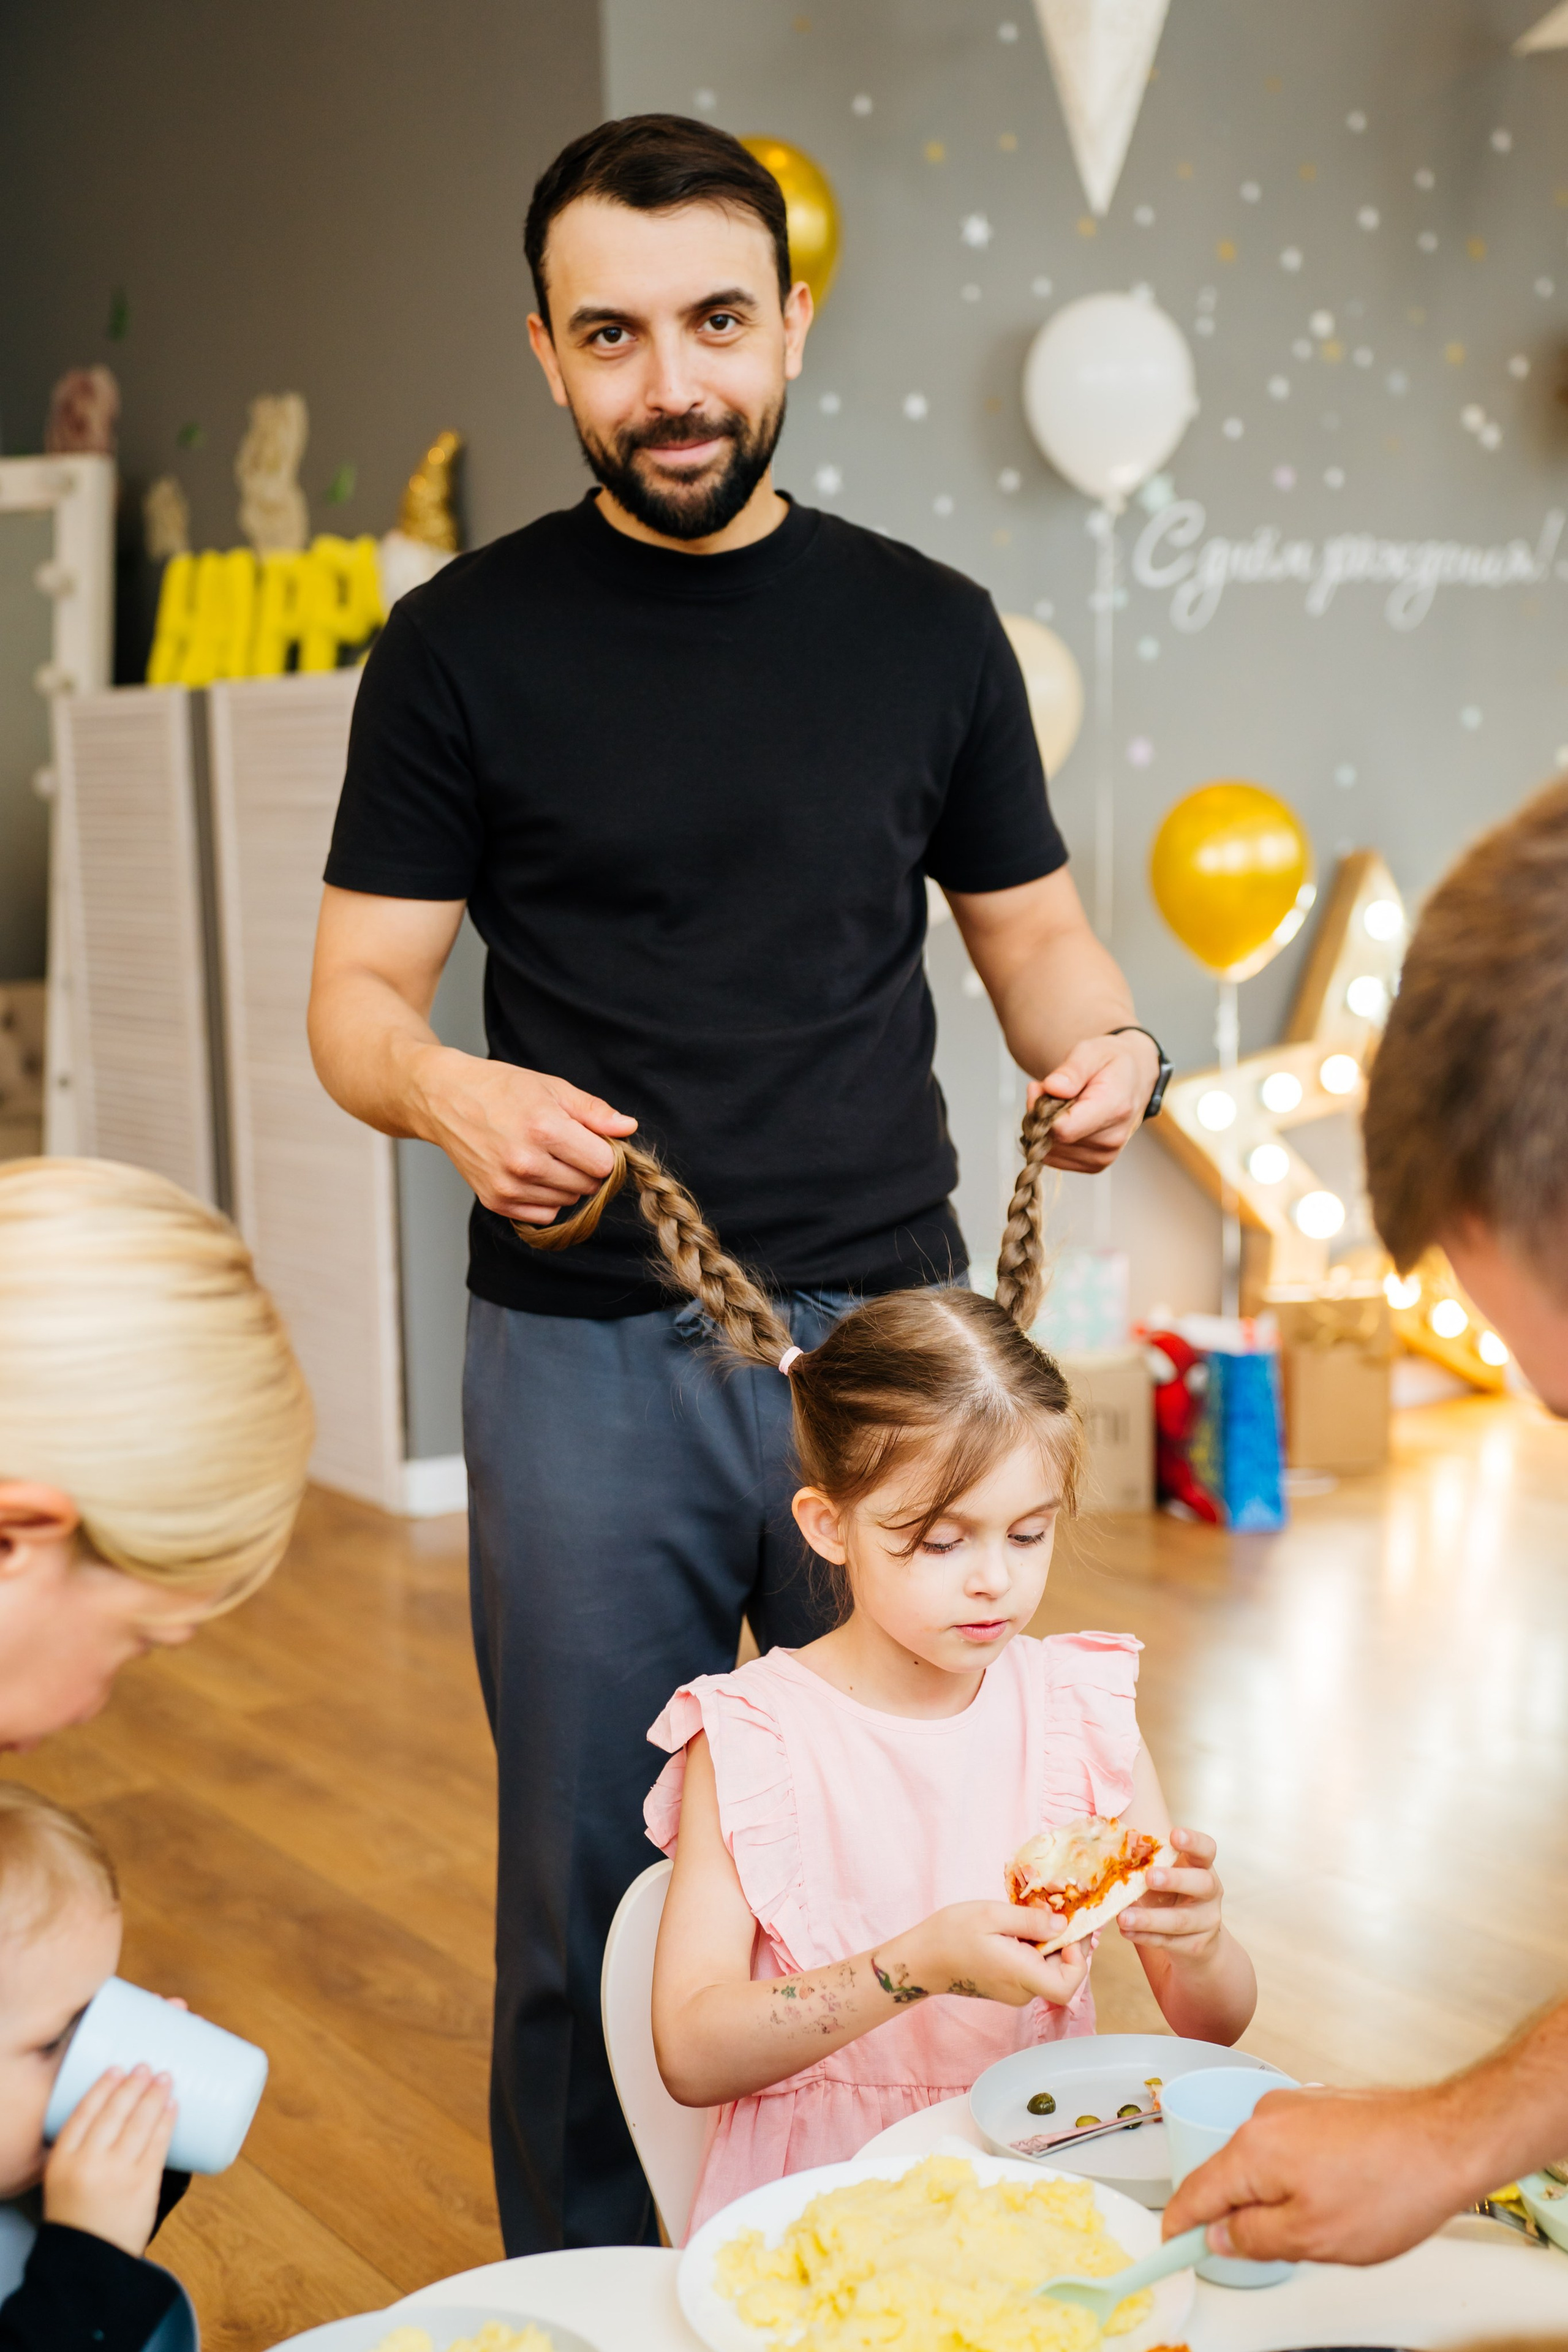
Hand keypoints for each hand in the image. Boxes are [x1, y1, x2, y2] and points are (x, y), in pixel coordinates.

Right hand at [43, 2064, 176, 2256]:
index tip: (116, 2069)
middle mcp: (88, 2162)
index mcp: (62, 2161)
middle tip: (146, 2067)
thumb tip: (120, 2111)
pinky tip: (173, 2107)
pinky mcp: (143, 2184)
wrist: (89, 2263)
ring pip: (140, 2123)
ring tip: (165, 2079)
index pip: (83, 2113)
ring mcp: (118, 2172)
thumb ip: (82, 2151)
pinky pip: (158, 2144)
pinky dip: (167, 2122)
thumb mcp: (63, 2181)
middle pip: (115, 2111)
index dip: (102, 2087)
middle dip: (133, 2085)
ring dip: (155, 2096)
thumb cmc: (78, 2219)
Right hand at [415, 1051, 636, 1222]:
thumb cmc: (501, 1089)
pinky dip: (545, 1199)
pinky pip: (543, 1214)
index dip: (604, 1152)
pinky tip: (531, 1173)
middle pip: (588, 1185)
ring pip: (568, 1201)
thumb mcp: (553, 1088)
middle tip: (566, 1145)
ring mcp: (509, 1186)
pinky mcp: (496, 1202)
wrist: (446, 1100)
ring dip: (566, 1182)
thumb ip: (594, 1112)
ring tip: (545, 1155)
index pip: (603, 1164)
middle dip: (586, 1167)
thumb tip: (628, 1128)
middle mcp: (526, 1163)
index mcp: (545, 1129)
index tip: (592, 1140)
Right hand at [897, 1903, 1091, 2009]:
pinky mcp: (1008, 1986)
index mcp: (1021, 1974)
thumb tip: (1063, 1925)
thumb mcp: (990, 1914)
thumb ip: (1029, 1921)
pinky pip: (1033, 1969)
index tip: (1066, 1932)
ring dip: (1048, 1942)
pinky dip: (1034, 1948)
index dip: (1078, 1960)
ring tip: (1029, 1916)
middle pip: (1062, 1974)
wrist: (922, 1960)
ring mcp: (1015, 1991)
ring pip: (1048, 1970)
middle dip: (1064, 1942)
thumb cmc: (951, 1934)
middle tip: (1050, 1911)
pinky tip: (1017, 1928)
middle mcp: (1022, 1990)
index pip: (1069, 1986)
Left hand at [1028, 1032, 1158, 1171]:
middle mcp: (1112, 1139)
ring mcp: (1104, 1156)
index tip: (1040, 1088)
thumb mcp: (1091, 1052)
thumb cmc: (1111, 1063)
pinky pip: (1056, 1159)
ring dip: (1045, 1128)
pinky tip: (1064, 1120)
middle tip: (1051, 1091)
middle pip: (1054, 1140)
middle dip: (1041, 1116)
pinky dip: (1052, 1140)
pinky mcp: (1095, 1165)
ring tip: (1061, 1104)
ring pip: (1051, 1151)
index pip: (1064, 1129)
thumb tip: (1051, 1088)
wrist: (1134, 1078)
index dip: (1040, 1110)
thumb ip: (1072, 1070)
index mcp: (1114, 1108)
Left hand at [1118, 1828, 1224, 1962]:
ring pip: (1181, 1920)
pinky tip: (1126, 1931)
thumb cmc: (1171, 1894)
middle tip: (1149, 1877)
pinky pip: (1170, 1941)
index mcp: (1202, 1866)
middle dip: (1175, 1879)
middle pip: (1203, 1883)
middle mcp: (1210, 1892)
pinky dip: (1145, 1937)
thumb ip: (1148, 1862)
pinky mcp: (1196, 1945)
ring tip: (1123, 1918)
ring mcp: (1207, 1921)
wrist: (1194, 1939)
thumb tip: (1113, 1850)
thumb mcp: (1165, 1875)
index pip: (1206, 1849)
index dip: (1194, 1841)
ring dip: (1150, 1919)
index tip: (1174, 1835)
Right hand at [1161, 2083, 1475, 2264]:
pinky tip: (1343, 2194)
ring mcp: (1294, 2105)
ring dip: (1279, 2194)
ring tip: (1330, 2220)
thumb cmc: (1390, 2186)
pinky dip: (1302, 2174)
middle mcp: (1265, 2117)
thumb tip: (1221, 2235)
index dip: (1180, 2225)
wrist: (1448, 2140)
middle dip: (1243, 2214)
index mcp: (1252, 2149)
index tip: (1172, 2245)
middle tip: (1276, 2247)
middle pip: (1230, 2174)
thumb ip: (1253, 2238)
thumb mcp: (1312, 2238)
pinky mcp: (1321, 2105)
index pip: (1195, 2192)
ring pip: (1265, 2161)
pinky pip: (1292, 2146)